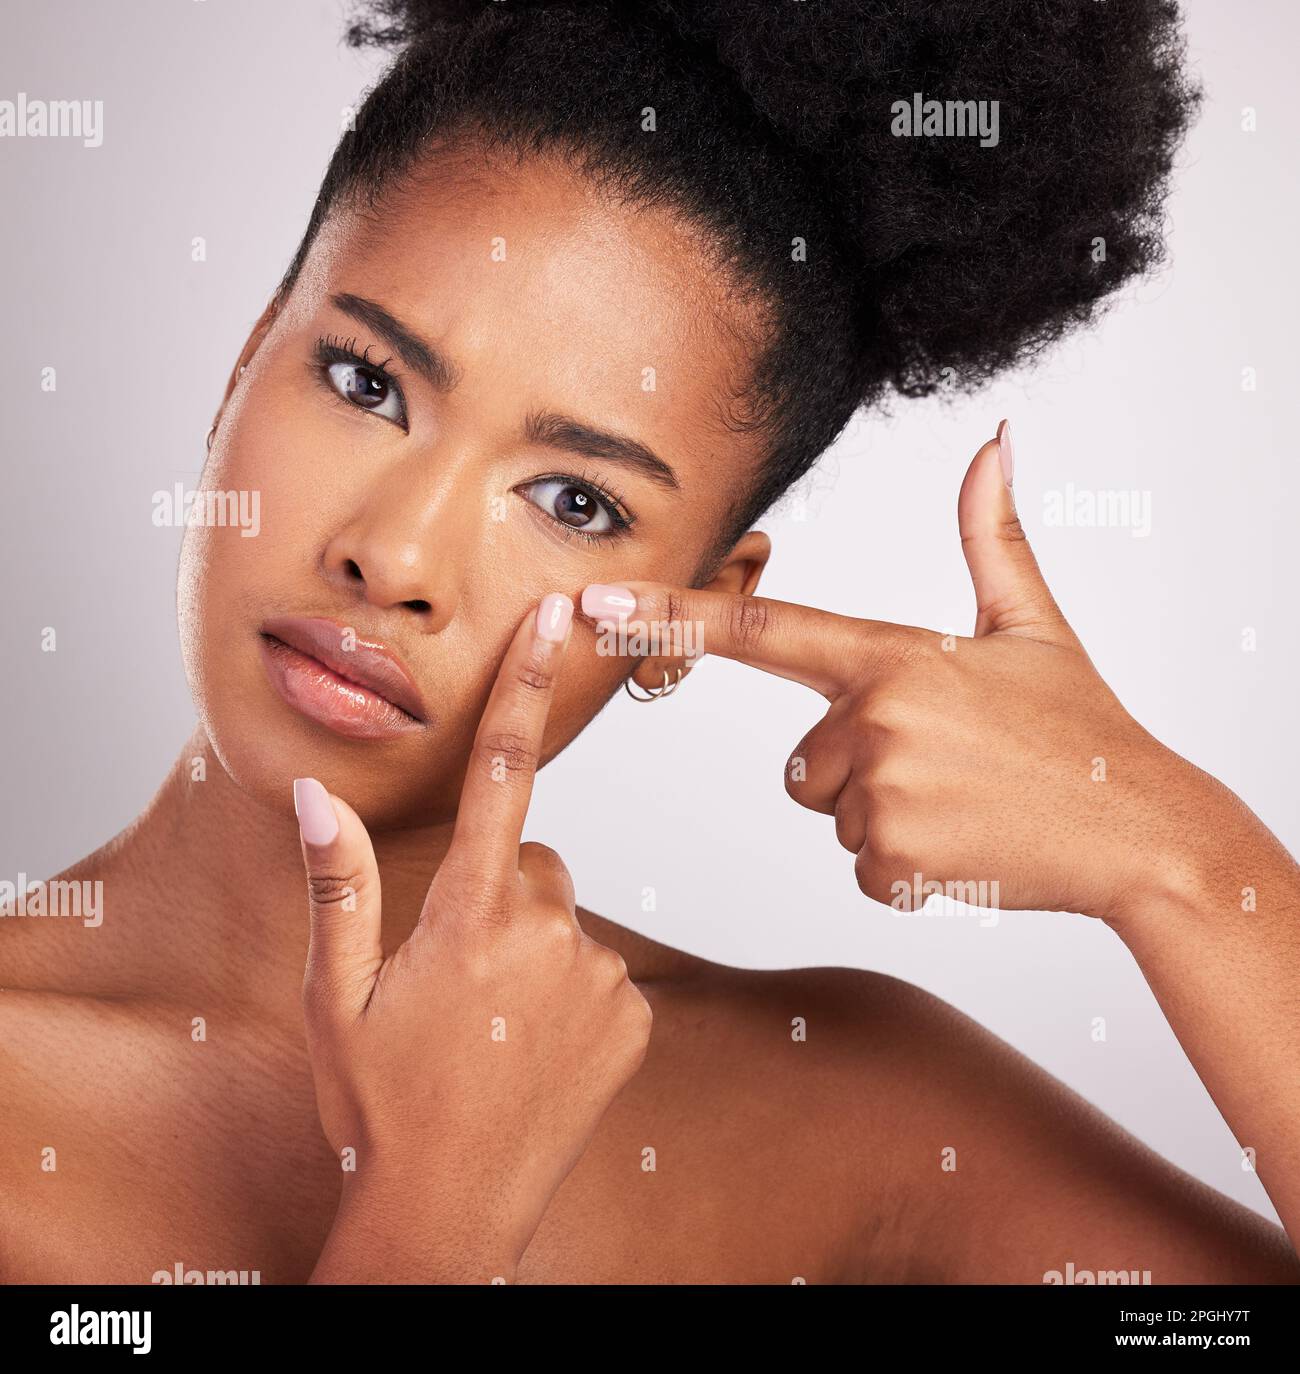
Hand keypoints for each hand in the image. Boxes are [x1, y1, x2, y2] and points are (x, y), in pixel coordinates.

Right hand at [293, 593, 652, 1282]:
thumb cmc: (377, 1104)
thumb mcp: (335, 997)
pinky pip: (599, 970)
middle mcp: (549, 930)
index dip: (525, 684)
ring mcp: (600, 976)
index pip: (502, 772)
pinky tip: (532, 1050)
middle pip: (532, 861)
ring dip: (530, 949)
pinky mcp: (634, 1016)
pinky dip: (569, 993)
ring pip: (563, 918)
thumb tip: (316, 793)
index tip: (556, 616)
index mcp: (470, 914)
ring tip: (487, 1027)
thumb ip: (339, 885)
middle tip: (452, 979)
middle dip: (497, 894)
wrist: (450, 1214)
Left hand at [586, 424, 1239, 921]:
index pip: (761, 629)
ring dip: (882, 815)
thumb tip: (993, 443)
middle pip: (802, 759)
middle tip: (945, 766)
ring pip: (829, 810)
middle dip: (858, 768)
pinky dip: (905, 865)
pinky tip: (964, 844)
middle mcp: (874, 717)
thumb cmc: (1080, 728)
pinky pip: (858, 865)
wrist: (1141, 829)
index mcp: (893, 654)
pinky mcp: (892, 858)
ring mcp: (880, 791)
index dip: (668, 613)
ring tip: (961, 802)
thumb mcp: (1032, 626)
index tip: (592, 603)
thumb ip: (990, 535)